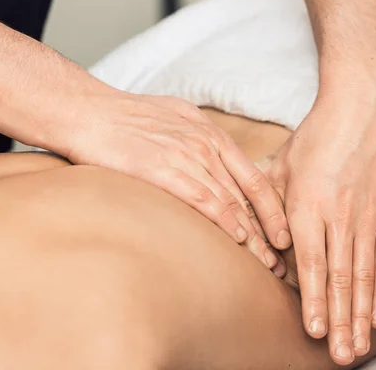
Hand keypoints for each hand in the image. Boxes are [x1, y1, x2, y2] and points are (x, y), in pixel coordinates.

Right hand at [59, 90, 289, 273]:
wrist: (93, 112)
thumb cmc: (129, 117)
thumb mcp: (175, 118)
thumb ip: (198, 139)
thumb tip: (211, 160)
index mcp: (211, 135)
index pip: (254, 178)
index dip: (273, 209)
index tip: (283, 234)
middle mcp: (205, 146)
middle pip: (247, 196)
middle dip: (267, 232)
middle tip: (280, 260)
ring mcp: (186, 157)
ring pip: (230, 202)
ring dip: (251, 235)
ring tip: (265, 262)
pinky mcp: (164, 170)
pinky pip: (203, 198)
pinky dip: (224, 219)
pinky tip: (236, 238)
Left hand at [256, 80, 375, 364]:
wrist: (363, 110)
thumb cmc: (316, 138)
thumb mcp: (279, 163)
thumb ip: (260, 198)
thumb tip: (242, 226)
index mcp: (309, 204)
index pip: (312, 260)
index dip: (314, 298)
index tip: (314, 329)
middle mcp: (341, 215)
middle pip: (342, 276)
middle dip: (341, 319)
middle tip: (341, 355)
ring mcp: (367, 216)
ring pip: (364, 274)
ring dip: (361, 314)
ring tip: (358, 345)